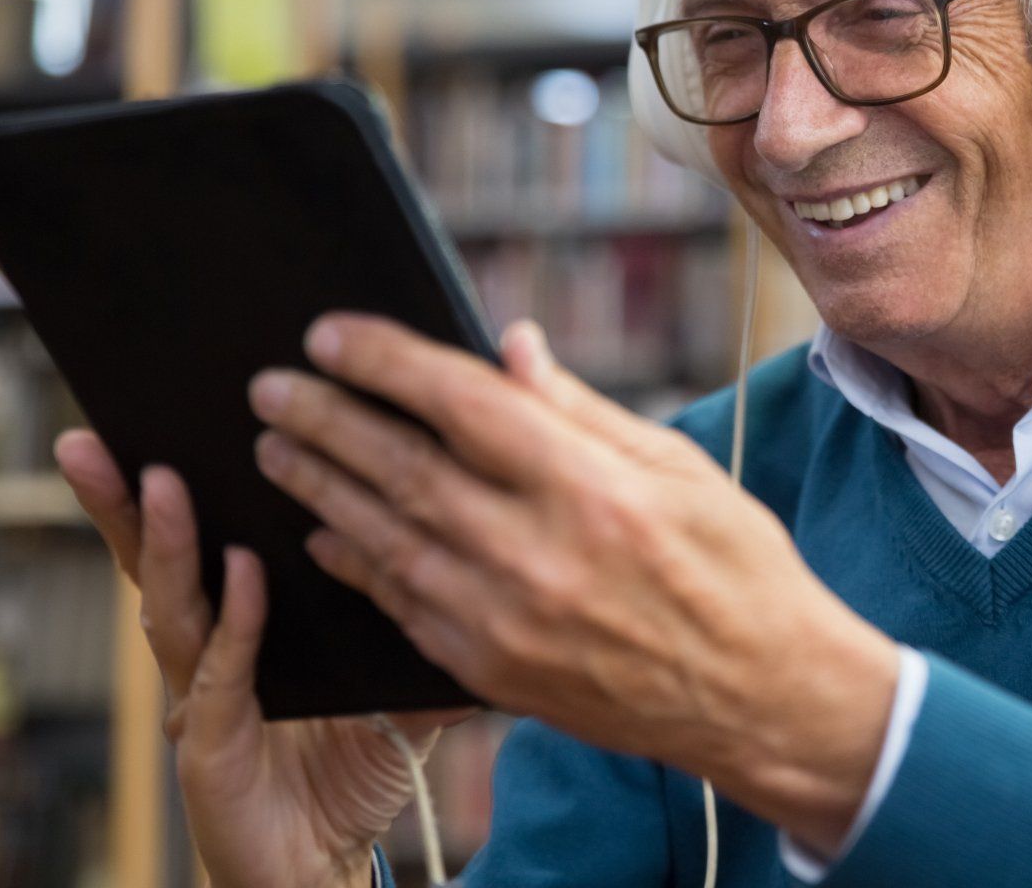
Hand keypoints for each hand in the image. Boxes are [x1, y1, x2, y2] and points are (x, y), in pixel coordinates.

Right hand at [55, 430, 466, 887]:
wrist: (326, 864)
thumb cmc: (351, 769)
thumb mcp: (395, 679)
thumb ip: (422, 617)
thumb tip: (483, 547)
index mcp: (238, 626)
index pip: (201, 539)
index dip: (183, 480)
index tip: (174, 412)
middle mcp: (207, 652)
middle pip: (156, 560)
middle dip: (125, 498)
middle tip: (102, 433)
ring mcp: (202, 697)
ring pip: (171, 605)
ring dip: (165, 541)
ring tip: (159, 478)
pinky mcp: (213, 745)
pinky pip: (224, 671)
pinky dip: (234, 621)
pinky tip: (242, 573)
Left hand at [247, 313, 901, 855]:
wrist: (761, 698)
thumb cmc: (736, 566)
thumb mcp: (677, 466)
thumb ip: (578, 409)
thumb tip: (507, 344)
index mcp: (593, 489)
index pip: (460, 403)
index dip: (386, 362)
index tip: (329, 334)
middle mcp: (540, 557)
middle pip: (403, 470)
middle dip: (325, 420)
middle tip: (269, 387)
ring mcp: (509, 624)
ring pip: (386, 540)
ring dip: (320, 488)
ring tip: (275, 448)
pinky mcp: (494, 675)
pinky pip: (404, 607)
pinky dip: (358, 564)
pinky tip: (326, 531)